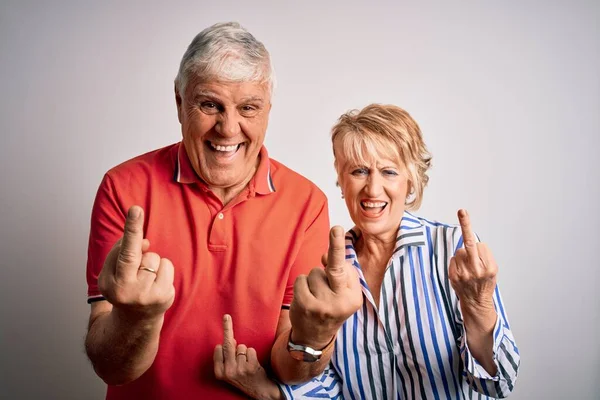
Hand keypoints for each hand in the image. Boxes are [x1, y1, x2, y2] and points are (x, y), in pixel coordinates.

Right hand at [98, 206, 174, 321]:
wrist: (135, 320)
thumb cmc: (123, 286)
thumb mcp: (113, 271)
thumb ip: (122, 252)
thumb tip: (145, 241)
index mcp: (110, 283)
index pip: (122, 253)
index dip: (130, 230)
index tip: (136, 210)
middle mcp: (128, 291)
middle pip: (139, 254)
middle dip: (136, 232)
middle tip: (136, 210)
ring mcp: (148, 295)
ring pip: (155, 258)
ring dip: (152, 262)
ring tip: (145, 277)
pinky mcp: (164, 297)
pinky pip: (167, 266)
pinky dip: (163, 269)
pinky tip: (156, 282)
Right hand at [214, 315, 281, 399]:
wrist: (259, 390)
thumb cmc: (243, 377)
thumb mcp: (230, 369)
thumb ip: (227, 355)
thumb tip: (230, 336)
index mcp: (219, 372)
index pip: (219, 348)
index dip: (224, 345)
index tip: (222, 332)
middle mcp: (228, 371)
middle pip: (228, 344)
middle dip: (229, 332)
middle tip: (227, 317)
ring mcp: (239, 370)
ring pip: (242, 347)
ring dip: (245, 352)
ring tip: (247, 363)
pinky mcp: (251, 367)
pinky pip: (250, 350)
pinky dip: (253, 354)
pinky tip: (254, 364)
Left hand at [289, 226, 362, 347]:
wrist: (315, 337)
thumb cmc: (331, 307)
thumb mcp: (343, 293)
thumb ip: (340, 273)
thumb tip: (325, 256)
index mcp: (354, 298)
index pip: (348, 269)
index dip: (339, 247)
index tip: (338, 228)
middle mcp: (341, 302)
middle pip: (335, 268)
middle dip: (336, 247)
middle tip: (336, 229)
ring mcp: (322, 305)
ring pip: (314, 272)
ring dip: (313, 279)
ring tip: (316, 295)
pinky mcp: (305, 306)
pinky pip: (302, 279)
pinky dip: (303, 285)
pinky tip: (307, 298)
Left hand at [449, 209, 496, 326]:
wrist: (476, 302)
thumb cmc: (485, 283)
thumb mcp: (493, 270)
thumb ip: (484, 256)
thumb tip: (473, 242)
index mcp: (489, 268)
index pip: (481, 246)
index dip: (478, 245)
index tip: (466, 216)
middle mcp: (477, 270)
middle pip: (470, 244)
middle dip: (466, 226)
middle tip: (462, 211)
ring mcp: (464, 273)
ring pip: (460, 252)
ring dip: (463, 256)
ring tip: (468, 269)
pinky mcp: (453, 275)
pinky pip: (453, 259)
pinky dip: (457, 262)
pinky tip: (462, 272)